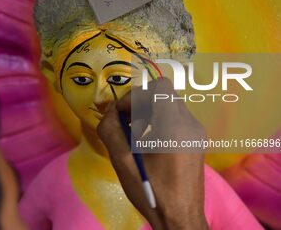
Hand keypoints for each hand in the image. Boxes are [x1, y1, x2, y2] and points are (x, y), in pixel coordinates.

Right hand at [97, 79, 208, 229]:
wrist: (181, 218)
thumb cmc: (151, 192)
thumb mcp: (123, 162)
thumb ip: (110, 131)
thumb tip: (109, 112)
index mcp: (174, 127)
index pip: (159, 88)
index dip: (135, 95)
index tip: (121, 114)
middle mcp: (190, 124)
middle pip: (163, 94)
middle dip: (140, 104)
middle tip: (127, 124)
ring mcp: (197, 131)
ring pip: (169, 104)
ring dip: (149, 112)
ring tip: (137, 135)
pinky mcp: (197, 139)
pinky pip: (176, 117)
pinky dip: (159, 121)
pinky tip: (150, 142)